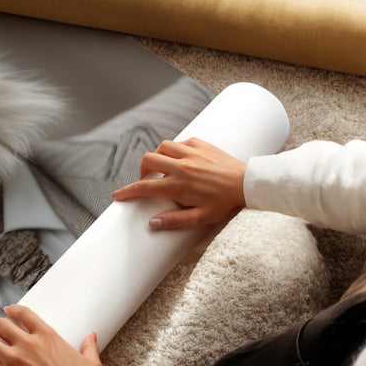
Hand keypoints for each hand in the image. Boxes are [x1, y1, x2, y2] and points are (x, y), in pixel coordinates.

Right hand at [111, 137, 246, 229]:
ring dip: (158, 157)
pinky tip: (181, 159)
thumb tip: (152, 223)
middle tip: (148, 181)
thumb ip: (175, 220)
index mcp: (178, 185)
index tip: (117, 195)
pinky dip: (176, 149)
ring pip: (162, 147)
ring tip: (164, 168)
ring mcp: (191, 153)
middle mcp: (181, 166)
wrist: (247, 184)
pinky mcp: (201, 144)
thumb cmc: (225, 203)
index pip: (144, 187)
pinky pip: (180, 142)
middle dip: (142, 170)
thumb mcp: (200, 218)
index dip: (127, 192)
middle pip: (148, 160)